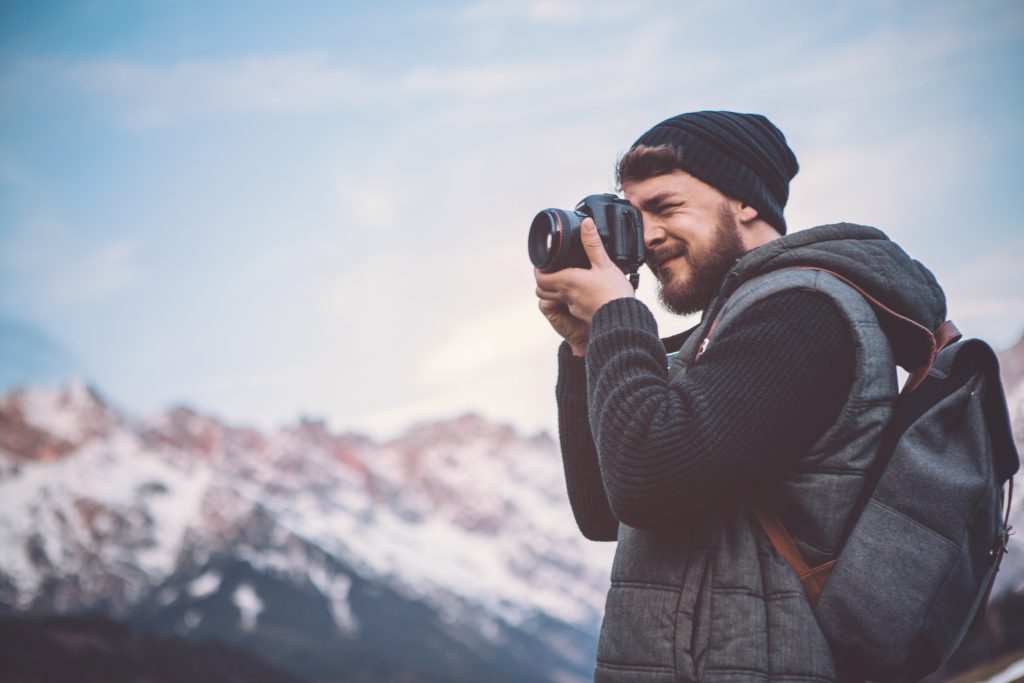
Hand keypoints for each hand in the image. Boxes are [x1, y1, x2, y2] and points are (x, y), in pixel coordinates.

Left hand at [535, 218, 635, 353]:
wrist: (622, 319)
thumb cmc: (613, 293)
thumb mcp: (604, 264)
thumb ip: (592, 244)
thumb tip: (586, 225)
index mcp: (568, 281)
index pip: (540, 278)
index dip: (538, 270)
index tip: (543, 262)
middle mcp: (566, 295)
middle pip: (542, 290)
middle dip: (543, 280)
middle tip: (551, 269)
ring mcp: (573, 306)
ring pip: (554, 298)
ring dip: (554, 289)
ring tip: (566, 278)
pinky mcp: (580, 314)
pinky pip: (568, 305)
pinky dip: (569, 297)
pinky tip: (582, 290)